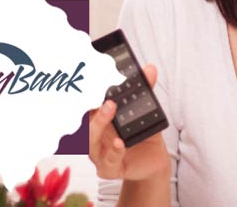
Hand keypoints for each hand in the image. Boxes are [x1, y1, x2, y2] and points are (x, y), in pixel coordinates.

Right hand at [89, 64, 170, 180]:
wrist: (153, 160)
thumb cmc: (142, 134)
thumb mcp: (145, 111)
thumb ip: (146, 91)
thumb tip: (150, 69)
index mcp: (98, 120)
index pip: (85, 104)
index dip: (83, 91)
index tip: (85, 74)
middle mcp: (95, 136)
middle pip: (83, 120)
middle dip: (89, 103)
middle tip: (99, 87)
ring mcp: (99, 153)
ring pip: (90, 142)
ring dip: (98, 124)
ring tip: (110, 108)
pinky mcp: (110, 168)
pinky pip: (108, 161)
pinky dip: (113, 151)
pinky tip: (119, 142)